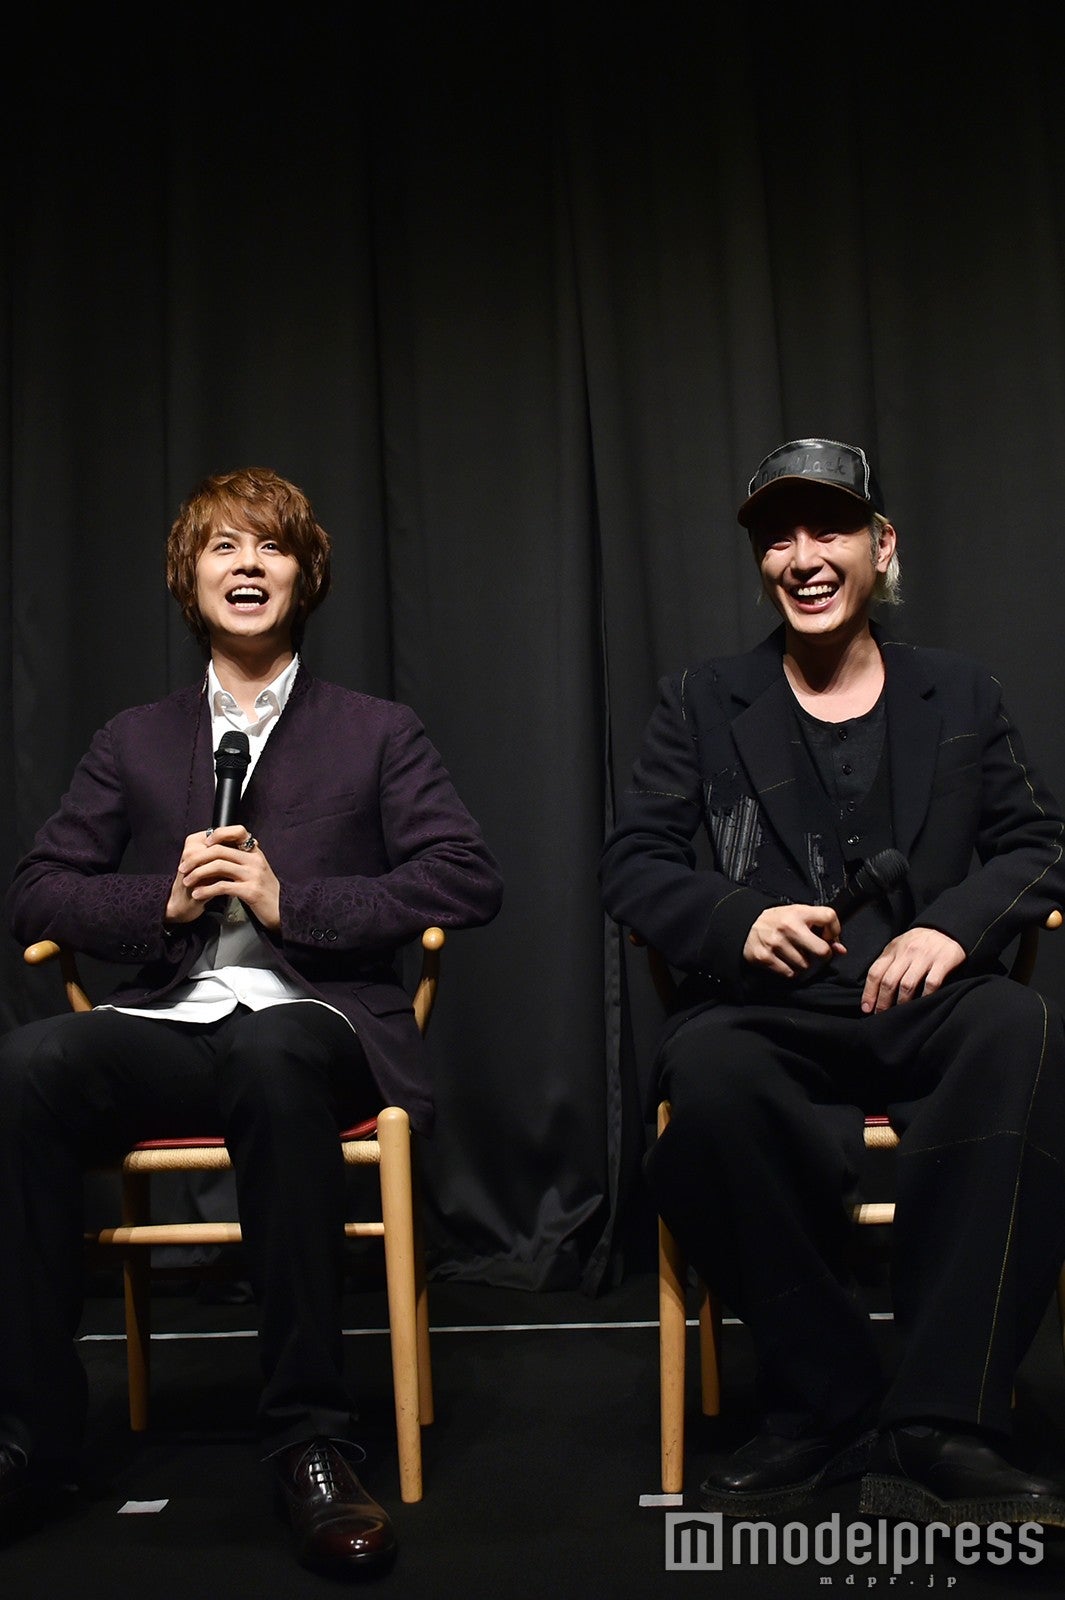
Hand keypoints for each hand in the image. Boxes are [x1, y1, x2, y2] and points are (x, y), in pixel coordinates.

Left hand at [165, 826, 281, 931]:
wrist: (282, 910)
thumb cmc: (265, 891)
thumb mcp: (256, 870)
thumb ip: (241, 859)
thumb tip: (218, 850)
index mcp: (254, 853)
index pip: (238, 831)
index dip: (218, 834)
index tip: (204, 844)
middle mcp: (254, 860)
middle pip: (219, 850)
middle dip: (196, 859)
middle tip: (183, 868)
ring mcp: (253, 875)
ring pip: (218, 866)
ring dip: (198, 874)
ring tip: (187, 882)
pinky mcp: (250, 891)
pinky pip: (222, 886)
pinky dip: (206, 890)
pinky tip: (198, 895)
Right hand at [743, 903, 844, 977]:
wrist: (746, 924)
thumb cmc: (778, 921)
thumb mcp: (799, 916)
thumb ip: (821, 929)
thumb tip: (841, 950)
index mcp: (798, 912)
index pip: (829, 917)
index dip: (834, 930)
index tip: (827, 936)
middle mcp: (788, 927)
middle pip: (822, 951)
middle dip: (822, 955)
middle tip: (815, 951)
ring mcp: (776, 943)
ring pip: (806, 965)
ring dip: (803, 963)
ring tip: (795, 954)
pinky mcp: (765, 957)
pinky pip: (790, 973)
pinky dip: (791, 971)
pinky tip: (786, 961)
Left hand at [861, 926, 964, 1012]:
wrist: (947, 929)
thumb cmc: (919, 942)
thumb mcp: (899, 946)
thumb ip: (888, 962)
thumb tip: (873, 989)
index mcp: (893, 949)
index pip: (875, 972)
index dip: (869, 992)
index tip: (866, 1008)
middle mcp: (907, 952)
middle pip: (889, 981)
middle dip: (883, 1001)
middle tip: (881, 1015)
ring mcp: (925, 957)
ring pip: (907, 984)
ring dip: (901, 1002)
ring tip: (899, 1014)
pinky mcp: (943, 961)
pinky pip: (931, 983)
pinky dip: (925, 996)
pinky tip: (921, 1004)